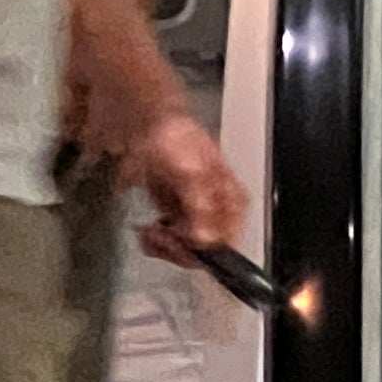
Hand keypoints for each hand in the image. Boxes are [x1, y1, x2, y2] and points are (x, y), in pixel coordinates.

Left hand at [124, 109, 248, 266]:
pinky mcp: (180, 219)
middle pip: (206, 252)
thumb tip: (205, 240)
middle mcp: (221, 215)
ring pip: (187, 252)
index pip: (226, 244)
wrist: (152, 129)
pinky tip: (147, 230)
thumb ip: (199, 206)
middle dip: (176, 247)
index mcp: (234, 202)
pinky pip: (173, 243)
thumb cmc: (177, 144)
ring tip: (148, 231)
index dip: (199, 249)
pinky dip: (157, 241)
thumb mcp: (190, 173)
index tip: (175, 237)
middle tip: (156, 233)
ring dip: (163, 246)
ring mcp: (200, 218)